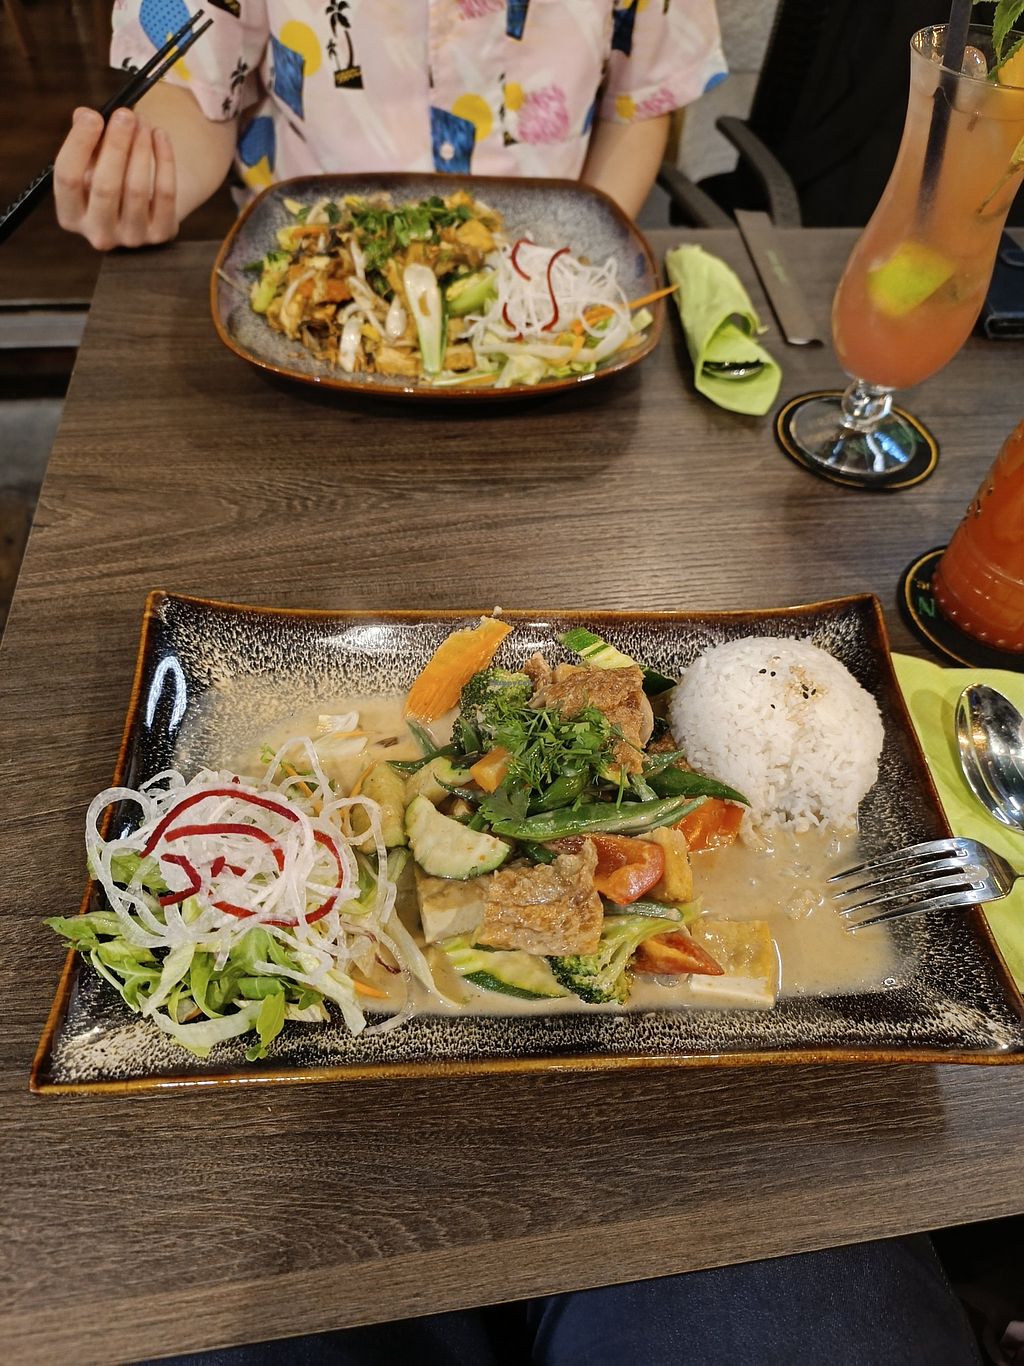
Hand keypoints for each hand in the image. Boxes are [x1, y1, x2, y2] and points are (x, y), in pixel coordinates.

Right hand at [53, 106, 178, 249]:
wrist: (144, 209)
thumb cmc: (108, 177)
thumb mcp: (90, 162)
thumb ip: (84, 140)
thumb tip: (85, 116)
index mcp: (71, 216)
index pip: (68, 179)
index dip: (79, 144)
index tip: (93, 116)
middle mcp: (99, 234)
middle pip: (104, 187)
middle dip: (116, 145)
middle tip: (125, 114)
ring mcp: (131, 238)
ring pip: (136, 188)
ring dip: (141, 148)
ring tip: (142, 121)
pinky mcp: (161, 234)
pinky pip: (165, 193)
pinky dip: (164, 160)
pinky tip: (160, 135)